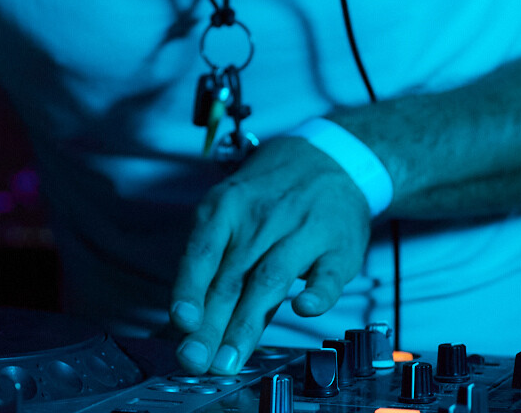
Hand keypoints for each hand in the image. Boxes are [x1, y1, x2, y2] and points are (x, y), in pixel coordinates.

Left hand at [168, 135, 371, 374]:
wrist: (332, 159)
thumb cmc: (270, 196)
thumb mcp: (231, 211)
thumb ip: (212, 259)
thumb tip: (185, 317)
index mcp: (226, 209)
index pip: (202, 253)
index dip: (189, 289)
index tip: (182, 322)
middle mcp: (261, 219)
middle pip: (231, 278)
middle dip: (211, 324)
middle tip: (195, 360)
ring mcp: (302, 231)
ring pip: (270, 280)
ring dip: (248, 324)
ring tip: (229, 358)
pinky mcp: (338, 248)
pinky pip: (327, 274)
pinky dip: (317, 293)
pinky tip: (306, 310)